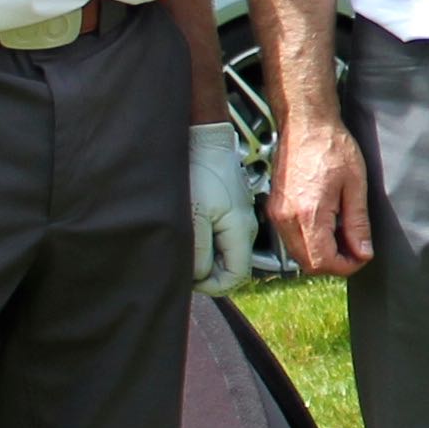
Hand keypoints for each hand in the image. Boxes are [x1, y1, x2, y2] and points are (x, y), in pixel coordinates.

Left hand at [188, 121, 257, 297]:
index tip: (189, 280)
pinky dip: (207, 244)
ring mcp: (239, 218)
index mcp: (240, 231)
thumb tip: (200, 276)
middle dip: (208, 274)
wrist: (205, 140)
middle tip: (182, 266)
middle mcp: (246, 228)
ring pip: (226, 254)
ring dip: (206, 259)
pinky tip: (190, 234)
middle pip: (232, 267)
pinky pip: (222, 238)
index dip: (213, 286)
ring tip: (184, 249)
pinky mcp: (231, 210)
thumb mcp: (194, 217)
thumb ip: (199, 251)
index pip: (236, 276)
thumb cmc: (200, 174)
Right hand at [269, 109, 375, 277]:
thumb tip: (363, 251)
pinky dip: (310, 241)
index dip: (346, 266)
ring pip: (298, 254)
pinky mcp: (275, 208)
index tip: (362, 257)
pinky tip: (328, 226)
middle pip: (308, 263)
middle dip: (334, 263)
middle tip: (356, 249)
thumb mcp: (355, 185)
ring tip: (344, 235)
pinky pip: (291, 239)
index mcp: (308, 214)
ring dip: (321, 253)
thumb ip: (358, 223)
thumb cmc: (331, 146)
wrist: (305, 124)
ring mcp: (277, 214)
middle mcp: (287, 218)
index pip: (323, 262)